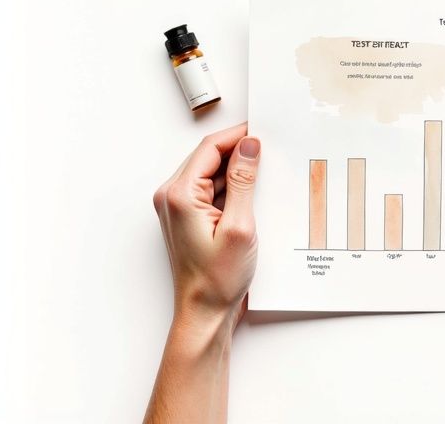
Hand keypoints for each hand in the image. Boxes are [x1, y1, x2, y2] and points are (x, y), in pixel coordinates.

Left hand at [146, 123, 260, 422]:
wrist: (205, 312)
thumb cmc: (218, 279)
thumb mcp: (240, 226)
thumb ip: (243, 181)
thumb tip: (249, 146)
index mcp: (179, 194)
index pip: (210, 148)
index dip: (239, 136)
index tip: (264, 131)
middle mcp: (172, 197)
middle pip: (209, 157)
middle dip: (239, 150)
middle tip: (272, 149)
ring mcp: (178, 207)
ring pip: (211, 172)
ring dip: (237, 170)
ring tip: (267, 175)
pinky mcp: (188, 217)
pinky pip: (211, 190)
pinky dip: (232, 187)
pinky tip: (254, 194)